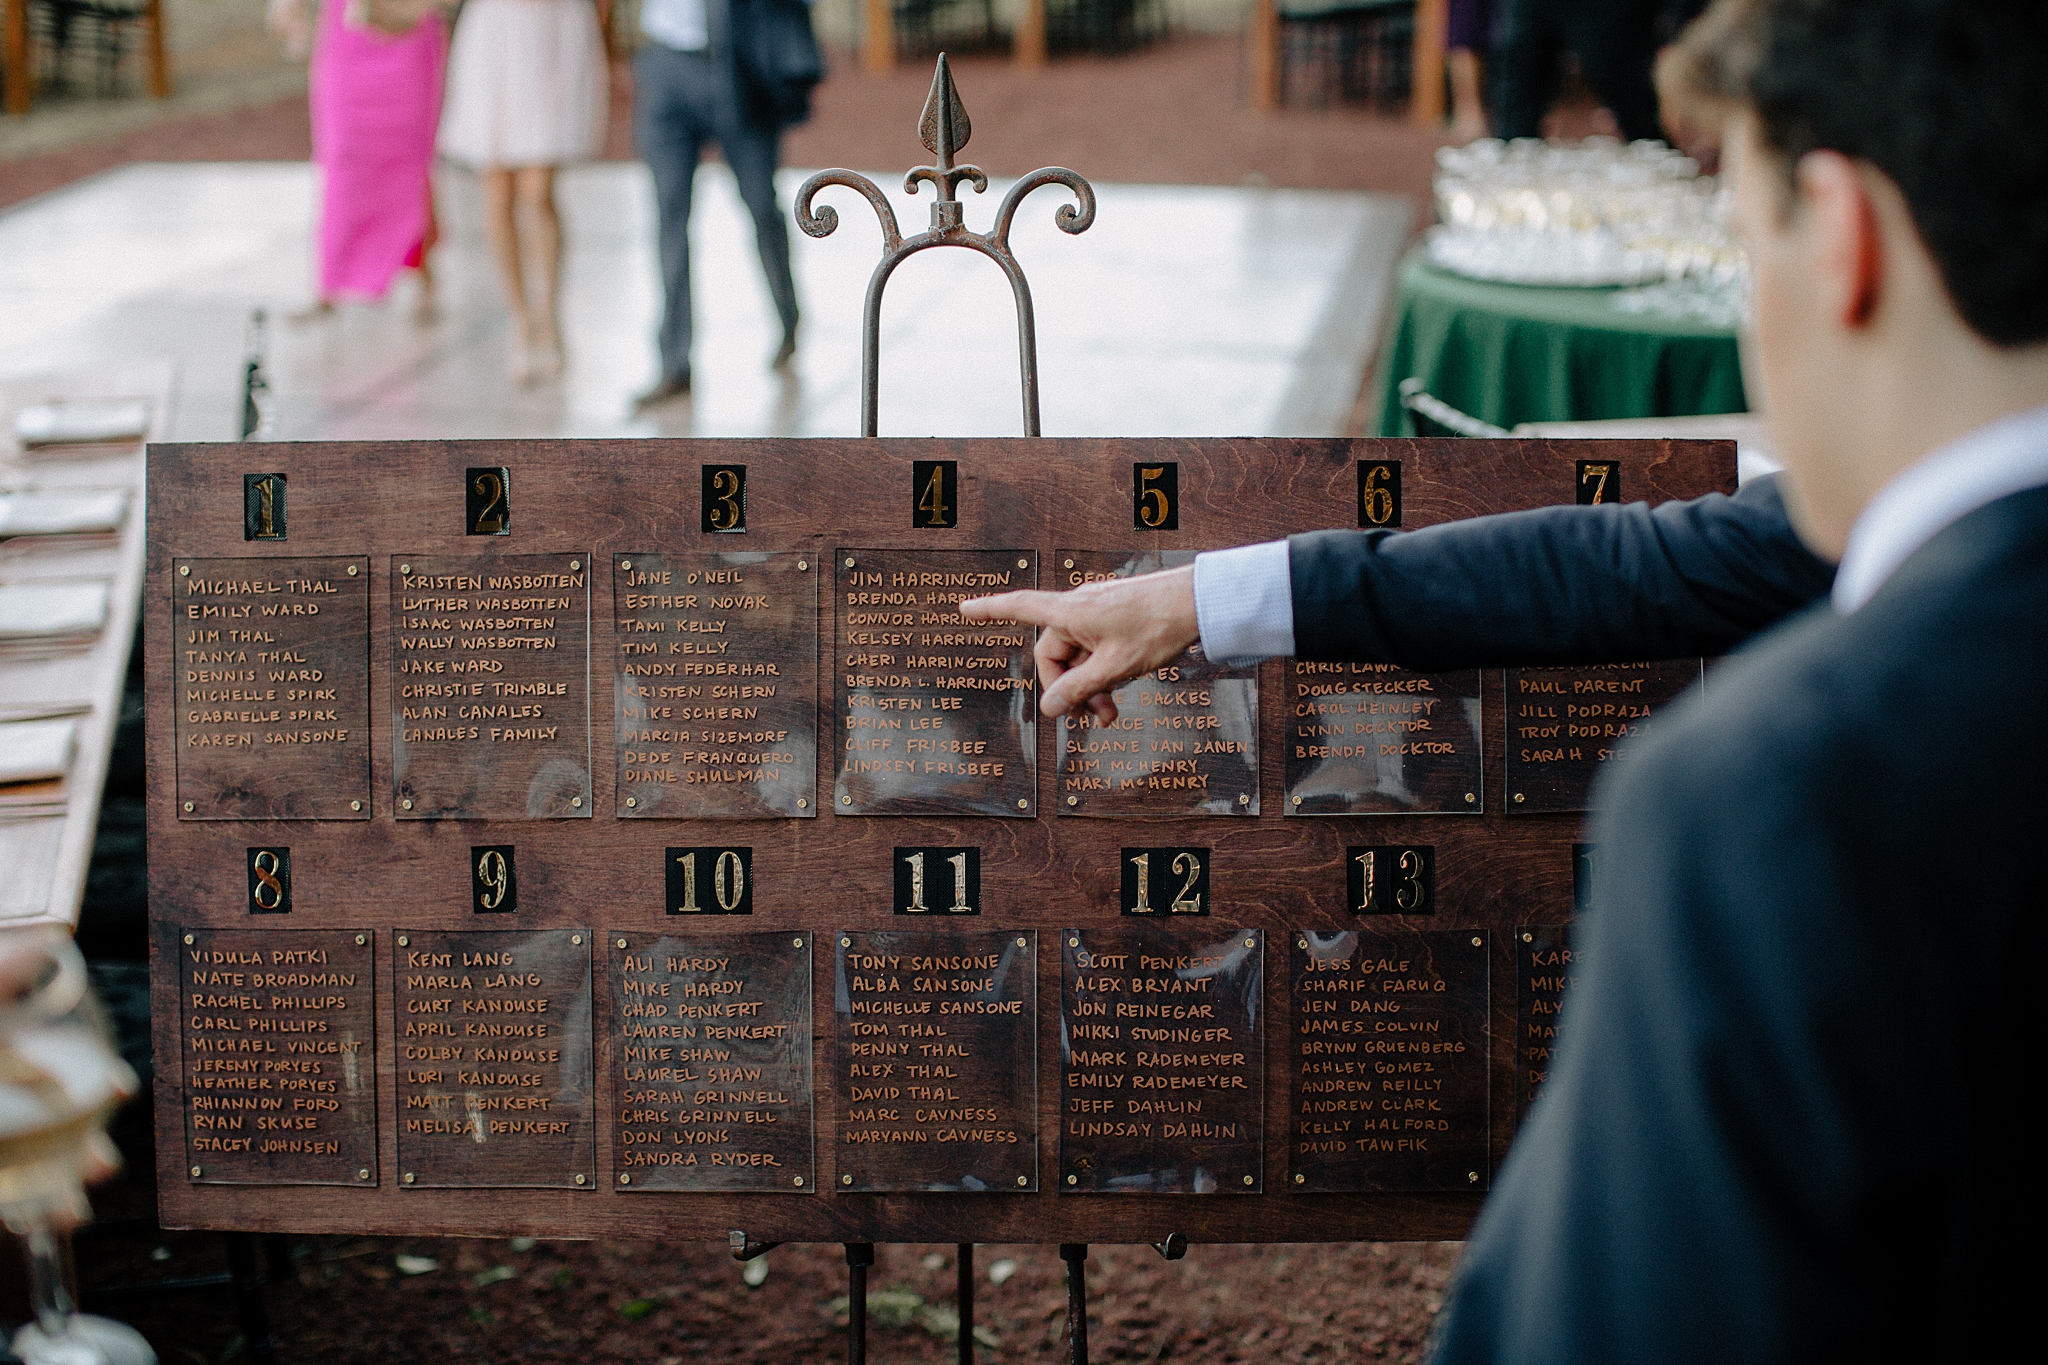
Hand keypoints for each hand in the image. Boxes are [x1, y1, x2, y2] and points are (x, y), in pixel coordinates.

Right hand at [960, 565, 1199, 722]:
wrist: (1198, 602)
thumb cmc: (1157, 625)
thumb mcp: (1114, 668)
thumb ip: (1078, 690)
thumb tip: (1048, 709)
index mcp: (1069, 612)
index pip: (1018, 607)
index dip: (989, 610)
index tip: (964, 607)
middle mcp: (1078, 609)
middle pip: (1054, 654)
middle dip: (1067, 688)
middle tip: (1092, 717)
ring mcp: (1097, 614)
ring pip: (1078, 657)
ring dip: (1088, 687)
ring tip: (1110, 713)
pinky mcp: (1115, 620)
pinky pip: (1095, 650)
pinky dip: (1101, 673)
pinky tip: (1119, 692)